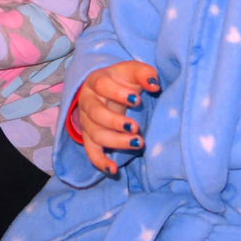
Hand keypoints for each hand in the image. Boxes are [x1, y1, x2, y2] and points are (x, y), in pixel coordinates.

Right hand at [77, 60, 159, 174]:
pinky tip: (114, 170)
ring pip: (96, 134)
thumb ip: (145, 73)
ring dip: (116, 141)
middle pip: (96, 113)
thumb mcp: (133, 70)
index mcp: (95, 81)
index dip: (117, 93)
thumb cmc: (122, 79)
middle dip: (116, 122)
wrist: (107, 88)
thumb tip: (154, 85)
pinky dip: (100, 162)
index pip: (102, 86)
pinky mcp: (89, 137)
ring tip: (138, 143)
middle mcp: (87, 101)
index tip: (137, 100)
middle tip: (136, 127)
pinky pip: (91, 152)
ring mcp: (86, 121)